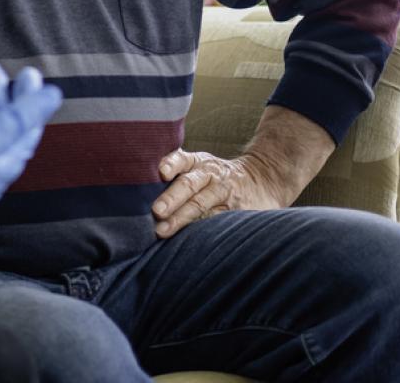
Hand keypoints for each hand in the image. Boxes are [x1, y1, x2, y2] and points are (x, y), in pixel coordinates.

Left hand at [150, 149, 288, 237]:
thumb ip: (175, 169)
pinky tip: (188, 242)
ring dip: (182, 219)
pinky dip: (202, 231)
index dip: (171, 164)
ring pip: (202, 206)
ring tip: (163, 231)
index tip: (161, 172)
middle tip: (155, 211)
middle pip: (190, 185)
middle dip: (172, 198)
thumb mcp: (201, 164)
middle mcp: (211, 176)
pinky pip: (217, 222)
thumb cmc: (217, 175)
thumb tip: (136, 181)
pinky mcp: (237, 212)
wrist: (264, 179)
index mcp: (199, 162)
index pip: (183, 159)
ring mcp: (225, 194)